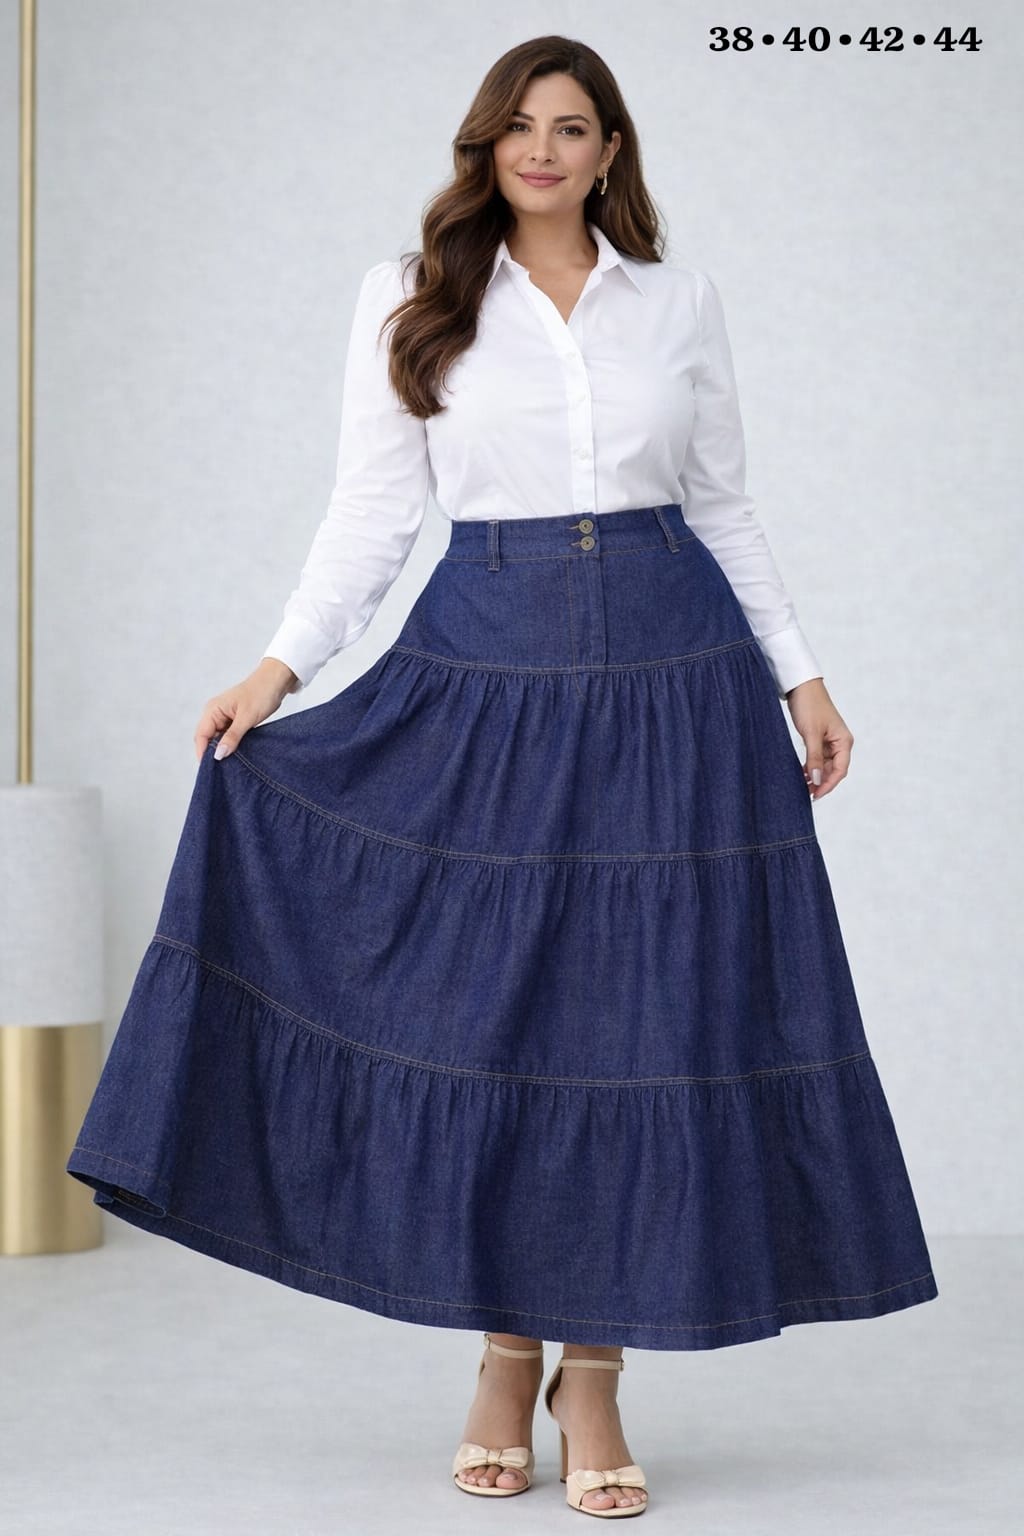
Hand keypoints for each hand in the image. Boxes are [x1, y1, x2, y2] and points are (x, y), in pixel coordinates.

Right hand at [193, 657, 299, 764]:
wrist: (276, 681)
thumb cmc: (261, 693)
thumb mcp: (247, 718)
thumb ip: (232, 737)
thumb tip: (218, 755)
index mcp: (212, 710)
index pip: (201, 736)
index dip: (204, 753)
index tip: (210, 769)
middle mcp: (215, 713)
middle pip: (208, 739)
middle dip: (213, 753)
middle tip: (221, 771)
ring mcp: (224, 717)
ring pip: (218, 738)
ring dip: (223, 749)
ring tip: (230, 765)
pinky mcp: (235, 720)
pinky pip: (228, 736)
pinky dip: (231, 744)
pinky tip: (238, 754)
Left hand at [784, 677, 852, 801]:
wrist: (801, 687)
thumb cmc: (810, 706)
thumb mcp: (811, 734)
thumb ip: (815, 758)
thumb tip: (817, 780)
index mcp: (844, 741)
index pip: (840, 770)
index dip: (828, 784)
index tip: (815, 795)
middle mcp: (840, 743)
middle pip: (834, 770)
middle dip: (821, 782)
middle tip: (806, 793)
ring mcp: (830, 741)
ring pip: (825, 766)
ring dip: (815, 776)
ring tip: (802, 786)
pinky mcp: (819, 739)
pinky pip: (818, 758)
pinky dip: (811, 767)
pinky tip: (801, 773)